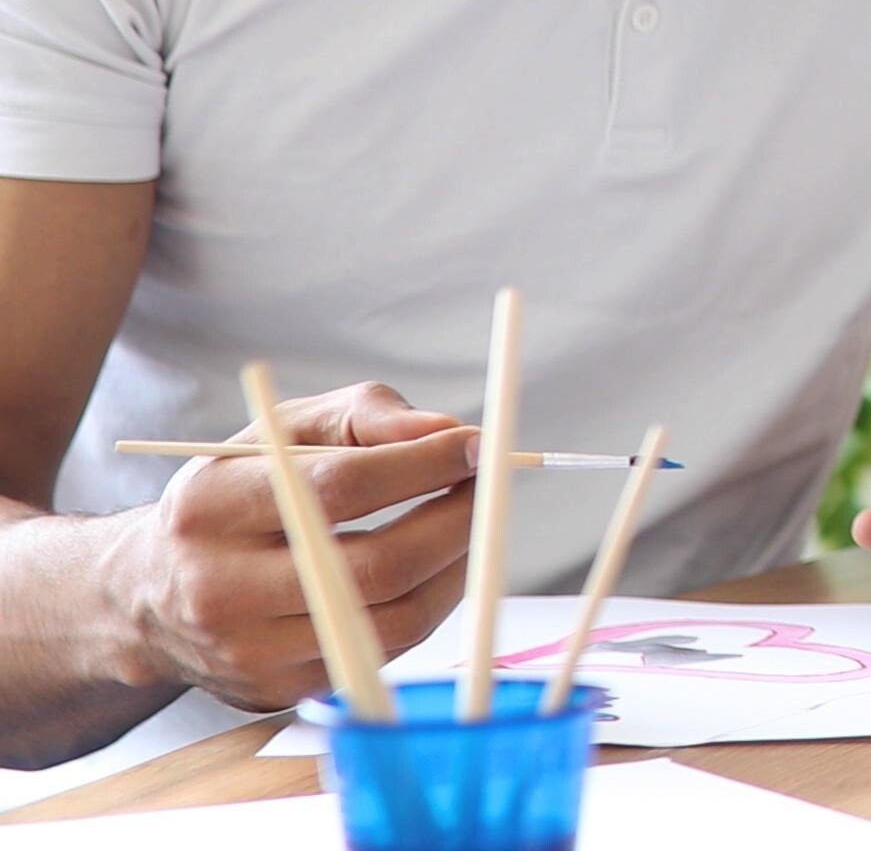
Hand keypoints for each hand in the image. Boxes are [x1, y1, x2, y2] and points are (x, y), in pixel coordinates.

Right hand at [100, 384, 479, 709]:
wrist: (147, 595)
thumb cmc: (232, 497)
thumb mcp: (277, 432)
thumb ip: (363, 416)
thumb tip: (446, 432)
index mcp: (212, 509)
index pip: (339, 487)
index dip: (423, 465)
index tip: (473, 446)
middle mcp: (221, 589)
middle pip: (376, 567)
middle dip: (454, 524)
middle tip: (486, 491)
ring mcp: (250, 652)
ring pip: (392, 621)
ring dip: (454, 571)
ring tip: (465, 529)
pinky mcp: (278, 690)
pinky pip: (383, 653)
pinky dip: (427, 608)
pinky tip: (432, 572)